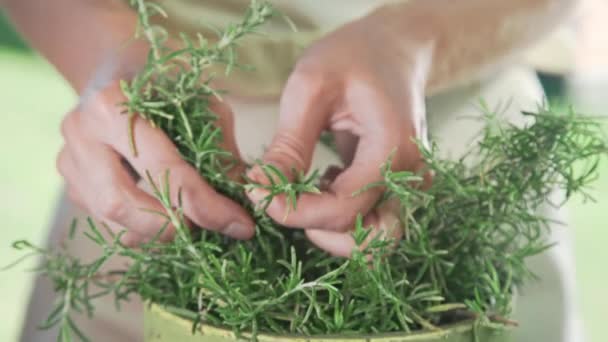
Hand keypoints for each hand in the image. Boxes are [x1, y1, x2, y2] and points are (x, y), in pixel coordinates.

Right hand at [57, 83, 254, 245]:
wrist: (120, 66)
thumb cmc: (167, 84)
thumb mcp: (204, 105)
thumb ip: (221, 153)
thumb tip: (246, 202)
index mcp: (113, 107)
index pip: (165, 172)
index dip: (207, 208)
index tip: (241, 226)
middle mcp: (80, 133)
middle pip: (123, 205)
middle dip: (172, 229)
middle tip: (209, 232)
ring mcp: (68, 159)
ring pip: (110, 220)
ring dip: (157, 234)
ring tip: (194, 225)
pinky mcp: (70, 181)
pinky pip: (105, 219)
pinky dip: (141, 228)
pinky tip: (167, 218)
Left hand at [246, 14, 431, 256]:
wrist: (394, 47)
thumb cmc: (355, 55)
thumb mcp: (311, 87)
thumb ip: (289, 145)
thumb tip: (260, 188)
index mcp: (393, 149)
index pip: (344, 210)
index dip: (295, 212)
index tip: (257, 192)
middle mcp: (411, 177)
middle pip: (371, 241)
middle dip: (319, 230)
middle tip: (286, 199)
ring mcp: (410, 186)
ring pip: (375, 241)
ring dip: (333, 229)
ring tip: (309, 189)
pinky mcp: (399, 187)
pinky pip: (372, 221)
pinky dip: (342, 216)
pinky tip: (325, 180)